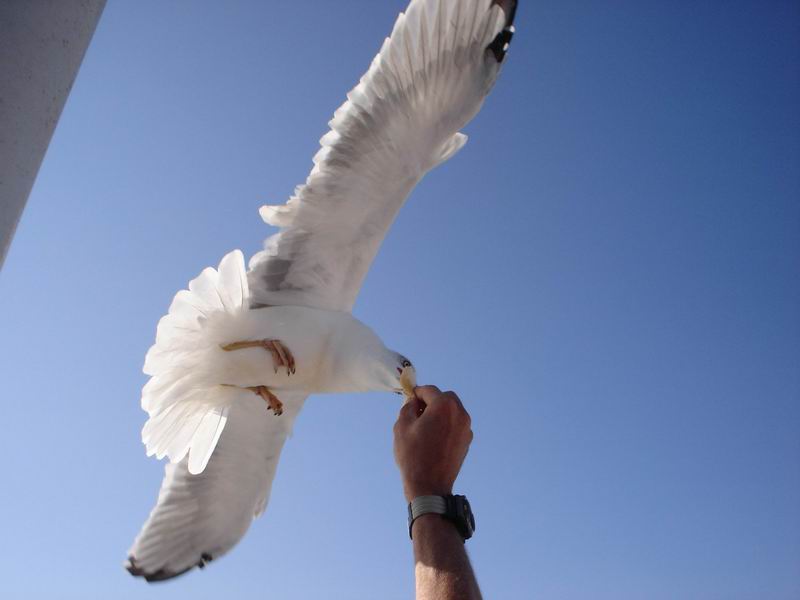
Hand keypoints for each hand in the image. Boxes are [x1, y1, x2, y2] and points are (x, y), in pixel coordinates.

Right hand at [393, 385, 473, 501]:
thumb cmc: (413, 454)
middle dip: (431, 401)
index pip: (429, 390)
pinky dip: (446, 425)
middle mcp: (460, 413)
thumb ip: (408, 407)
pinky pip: (456, 425)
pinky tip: (434, 438)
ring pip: (452, 411)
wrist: (430, 485)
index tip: (408, 399)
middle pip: (445, 398)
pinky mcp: (467, 441)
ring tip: (424, 427)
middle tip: (417, 412)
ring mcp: (466, 428)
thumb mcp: (402, 426)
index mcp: (444, 406)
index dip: (416, 393)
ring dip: (440, 413)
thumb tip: (414, 402)